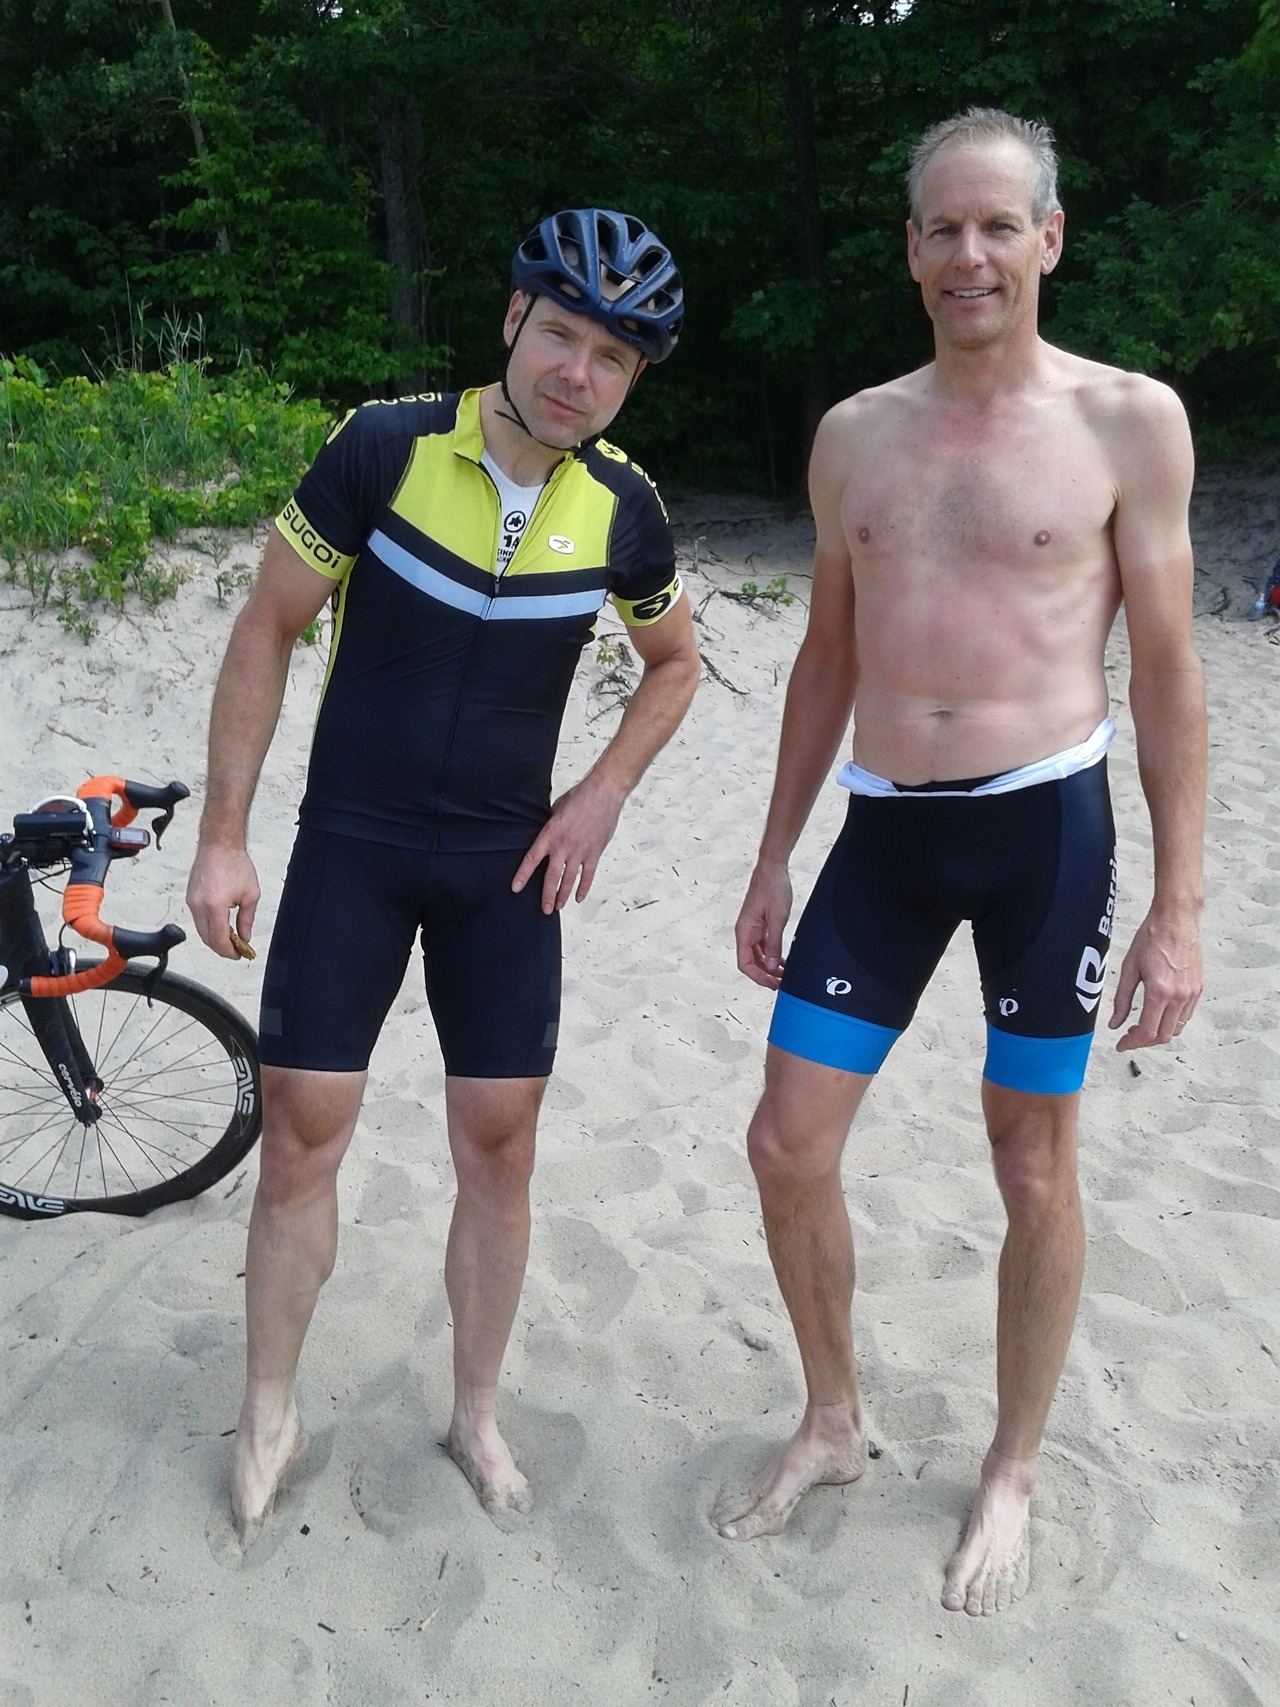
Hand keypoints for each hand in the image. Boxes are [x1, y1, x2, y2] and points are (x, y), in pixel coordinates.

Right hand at [186, 843, 260, 959]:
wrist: (219, 843)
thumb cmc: (234, 862)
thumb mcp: (250, 894)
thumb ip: (247, 919)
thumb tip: (244, 936)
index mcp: (214, 906)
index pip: (218, 940)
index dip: (229, 952)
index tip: (238, 955)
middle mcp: (198, 905)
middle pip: (206, 938)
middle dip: (221, 948)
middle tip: (236, 949)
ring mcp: (191, 901)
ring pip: (200, 930)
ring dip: (214, 938)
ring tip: (231, 938)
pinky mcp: (190, 896)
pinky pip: (197, 919)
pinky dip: (208, 926)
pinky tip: (221, 925)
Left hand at [511, 774, 625, 913]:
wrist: (603, 793)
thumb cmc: (580, 797)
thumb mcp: (556, 809)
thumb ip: (550, 826)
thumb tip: (546, 836)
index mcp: (550, 834)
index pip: (532, 859)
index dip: (523, 875)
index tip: (515, 888)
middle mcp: (563, 846)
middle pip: (552, 876)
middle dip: (547, 895)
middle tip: (544, 909)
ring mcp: (580, 851)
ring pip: (569, 879)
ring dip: (563, 895)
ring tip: (559, 907)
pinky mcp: (594, 852)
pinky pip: (588, 875)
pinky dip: (583, 888)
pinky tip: (578, 897)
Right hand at [735, 858, 791, 987]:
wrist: (772, 868)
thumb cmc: (772, 887)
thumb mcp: (777, 919)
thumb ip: (773, 944)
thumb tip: (770, 966)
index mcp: (744, 931)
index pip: (745, 964)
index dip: (758, 977)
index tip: (772, 984)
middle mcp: (745, 931)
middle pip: (750, 962)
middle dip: (764, 975)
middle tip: (781, 983)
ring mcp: (752, 928)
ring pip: (756, 955)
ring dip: (768, 966)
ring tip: (784, 974)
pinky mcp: (759, 924)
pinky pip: (762, 946)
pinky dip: (771, 955)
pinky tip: (781, 960)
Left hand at [1108, 906, 1202, 1050]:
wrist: (1176, 920)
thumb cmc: (1151, 937)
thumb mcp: (1129, 968)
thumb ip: (1121, 999)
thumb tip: (1115, 1023)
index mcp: (1159, 992)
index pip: (1147, 1032)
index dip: (1132, 1044)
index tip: (1121, 1045)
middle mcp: (1179, 996)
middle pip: (1163, 1035)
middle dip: (1144, 1042)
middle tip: (1129, 1037)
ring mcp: (1192, 993)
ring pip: (1176, 1028)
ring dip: (1159, 1032)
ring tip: (1142, 1025)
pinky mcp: (1199, 988)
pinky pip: (1186, 1015)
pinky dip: (1171, 1021)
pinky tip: (1158, 1012)